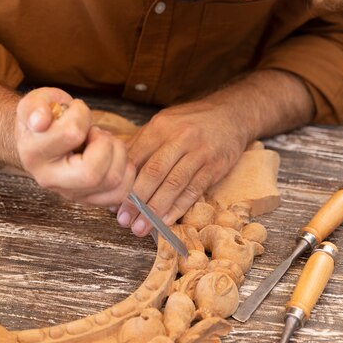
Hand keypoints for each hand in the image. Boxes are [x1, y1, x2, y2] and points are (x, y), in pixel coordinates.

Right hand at [15, 87, 135, 205]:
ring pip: (112, 180)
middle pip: (92, 173)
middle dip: (105, 143)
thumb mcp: (35, 101)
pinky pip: (119, 193)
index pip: (72, 134)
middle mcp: (49, 179)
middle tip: (95, 132)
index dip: (81, 115)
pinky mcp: (88, 199)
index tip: (74, 110)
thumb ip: (35, 105)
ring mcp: (70, 193)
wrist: (40, 138)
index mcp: (34, 153)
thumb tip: (40, 120)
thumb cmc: (44, 117)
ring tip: (103, 142)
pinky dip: (126, 171)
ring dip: (118, 152)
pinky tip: (113, 156)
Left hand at [116, 100, 248, 236]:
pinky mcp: (215, 166)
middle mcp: (180, 137)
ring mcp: (200, 152)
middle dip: (136, 200)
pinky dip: (178, 208)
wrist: (231, 114)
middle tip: (123, 220)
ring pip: (174, 184)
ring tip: (141, 228)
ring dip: (155, 210)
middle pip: (154, 172)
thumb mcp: (165, 123)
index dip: (123, 182)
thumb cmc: (191, 122)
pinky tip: (165, 222)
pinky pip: (194, 191)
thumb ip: (142, 144)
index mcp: (161, 126)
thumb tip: (118, 172)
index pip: (137, 157)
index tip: (112, 202)